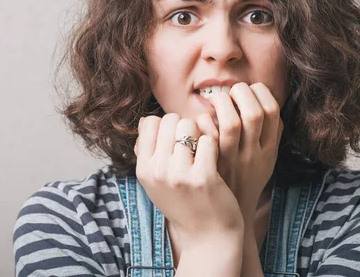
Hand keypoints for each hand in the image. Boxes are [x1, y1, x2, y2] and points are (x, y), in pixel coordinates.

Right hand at [134, 114, 243, 246]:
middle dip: (185, 127)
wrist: (208, 238)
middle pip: (170, 119)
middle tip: (193, 146)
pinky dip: (214, 146)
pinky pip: (208, 140)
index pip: (150, 122)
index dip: (167, 126)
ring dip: (200, 133)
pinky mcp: (203, 178)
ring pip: (189, 125)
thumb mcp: (156, 182)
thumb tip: (146, 120)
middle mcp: (158, 171)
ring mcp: (179, 175)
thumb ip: (148, 151)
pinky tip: (215, 160)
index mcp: (144, 170)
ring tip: (203, 152)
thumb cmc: (184, 204)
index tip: (177, 141)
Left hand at [198, 82, 282, 221]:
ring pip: (231, 121)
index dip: (260, 92)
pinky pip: (207, 135)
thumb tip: (265, 98)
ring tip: (216, 101)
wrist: (225, 218)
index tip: (250, 90)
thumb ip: (270, 132)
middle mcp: (253, 155)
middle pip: (253, 113)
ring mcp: (232, 161)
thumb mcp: (266, 159)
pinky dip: (204, 120)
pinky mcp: (211, 165)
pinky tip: (203, 120)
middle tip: (232, 91)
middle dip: (241, 92)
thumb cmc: (244, 179)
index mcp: (269, 150)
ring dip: (222, 102)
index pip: (273, 111)